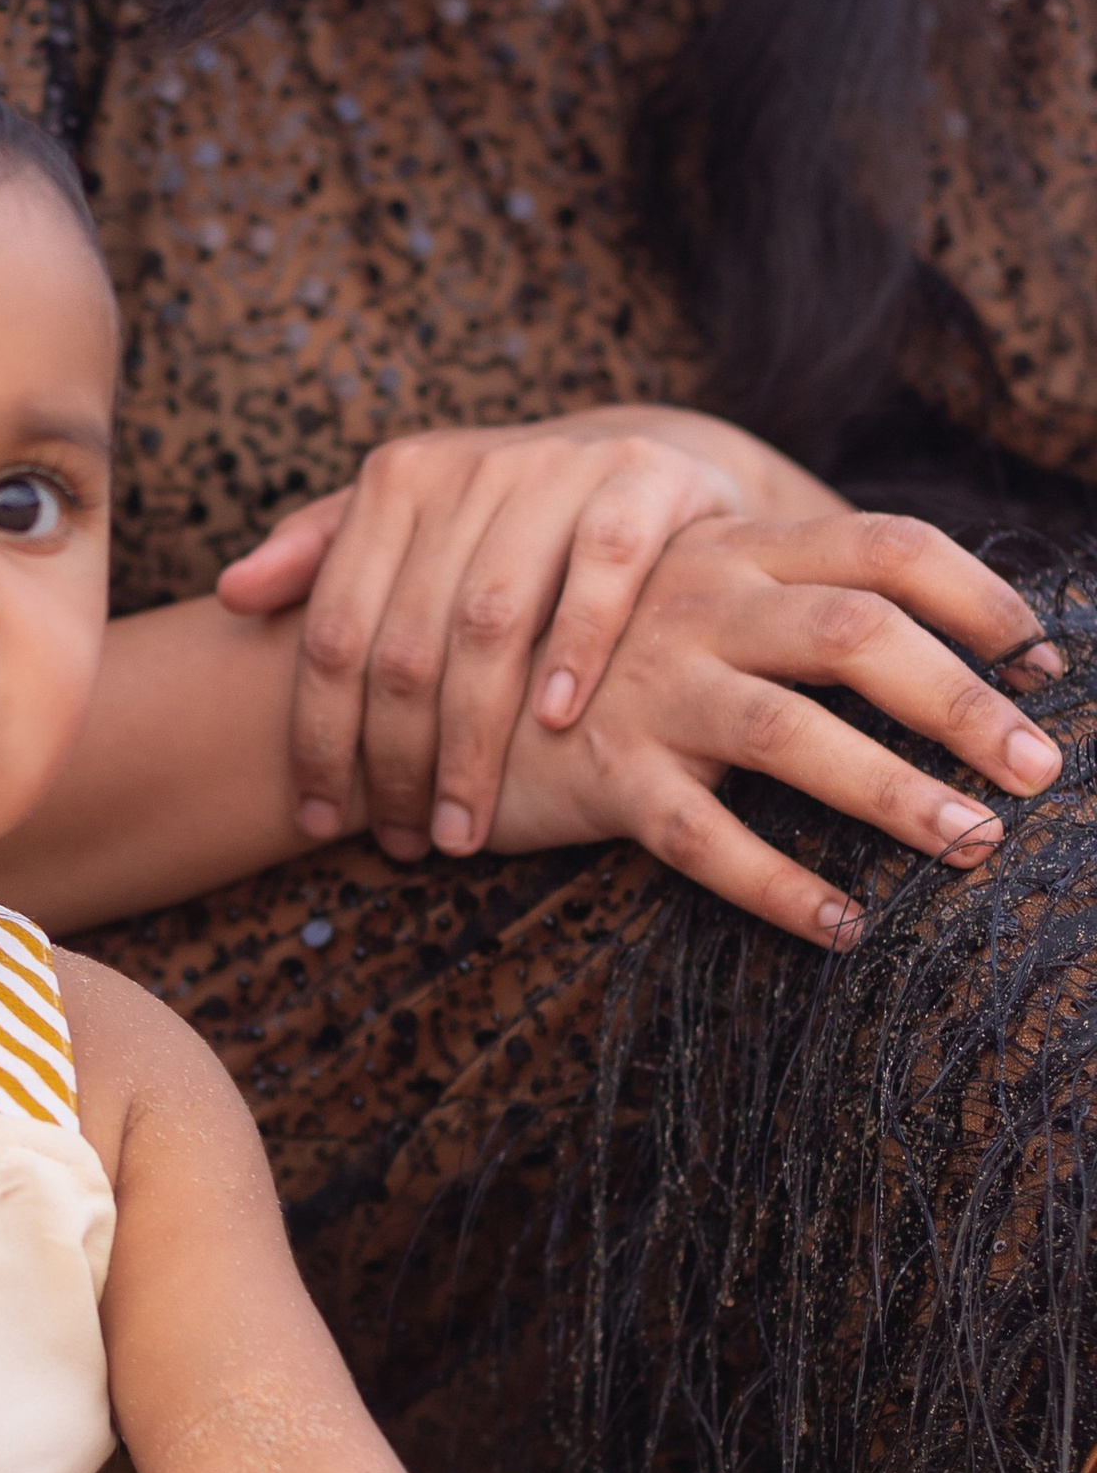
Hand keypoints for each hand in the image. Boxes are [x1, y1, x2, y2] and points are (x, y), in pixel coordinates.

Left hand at [217, 412, 770, 861]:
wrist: (647, 459)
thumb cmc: (507, 519)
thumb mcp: (410, 525)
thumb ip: (320, 556)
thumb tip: (229, 595)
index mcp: (396, 482)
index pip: (335, 628)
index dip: (320, 733)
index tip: (318, 818)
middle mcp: (468, 468)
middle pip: (407, 640)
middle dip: (398, 759)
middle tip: (407, 842)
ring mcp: (556, 469)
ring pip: (491, 620)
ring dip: (473, 737)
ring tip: (465, 825)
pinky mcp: (642, 478)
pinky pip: (602, 567)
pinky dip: (576, 645)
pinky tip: (556, 721)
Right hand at [486, 509, 1065, 943]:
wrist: (436, 690)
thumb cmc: (598, 651)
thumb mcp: (692, 594)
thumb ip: (792, 599)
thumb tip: (943, 647)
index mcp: (733, 549)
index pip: (881, 544)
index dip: (974, 595)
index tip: (1045, 657)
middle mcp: (695, 603)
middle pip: (852, 631)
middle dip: (958, 702)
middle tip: (1037, 768)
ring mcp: (646, 687)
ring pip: (789, 733)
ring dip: (894, 793)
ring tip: (973, 844)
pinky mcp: (604, 774)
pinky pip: (704, 841)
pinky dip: (780, 889)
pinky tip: (844, 928)